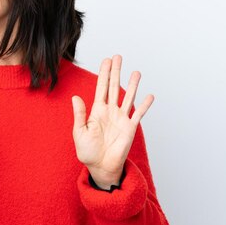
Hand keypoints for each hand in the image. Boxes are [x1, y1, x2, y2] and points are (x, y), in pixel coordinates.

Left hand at [71, 55, 153, 187]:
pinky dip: (145, 105)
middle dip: (116, 72)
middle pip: (114, 87)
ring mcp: (121, 118)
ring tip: (136, 72)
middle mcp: (110, 111)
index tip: (106, 60)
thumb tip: (76, 97)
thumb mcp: (79, 132)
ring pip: (128, 97)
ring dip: (132, 85)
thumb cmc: (88, 151)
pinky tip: (150, 95)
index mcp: (96, 111)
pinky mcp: (130, 128)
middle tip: (118, 57)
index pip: (101, 88)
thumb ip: (79, 115)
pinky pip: (139, 114)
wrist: (100, 167)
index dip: (103, 74)